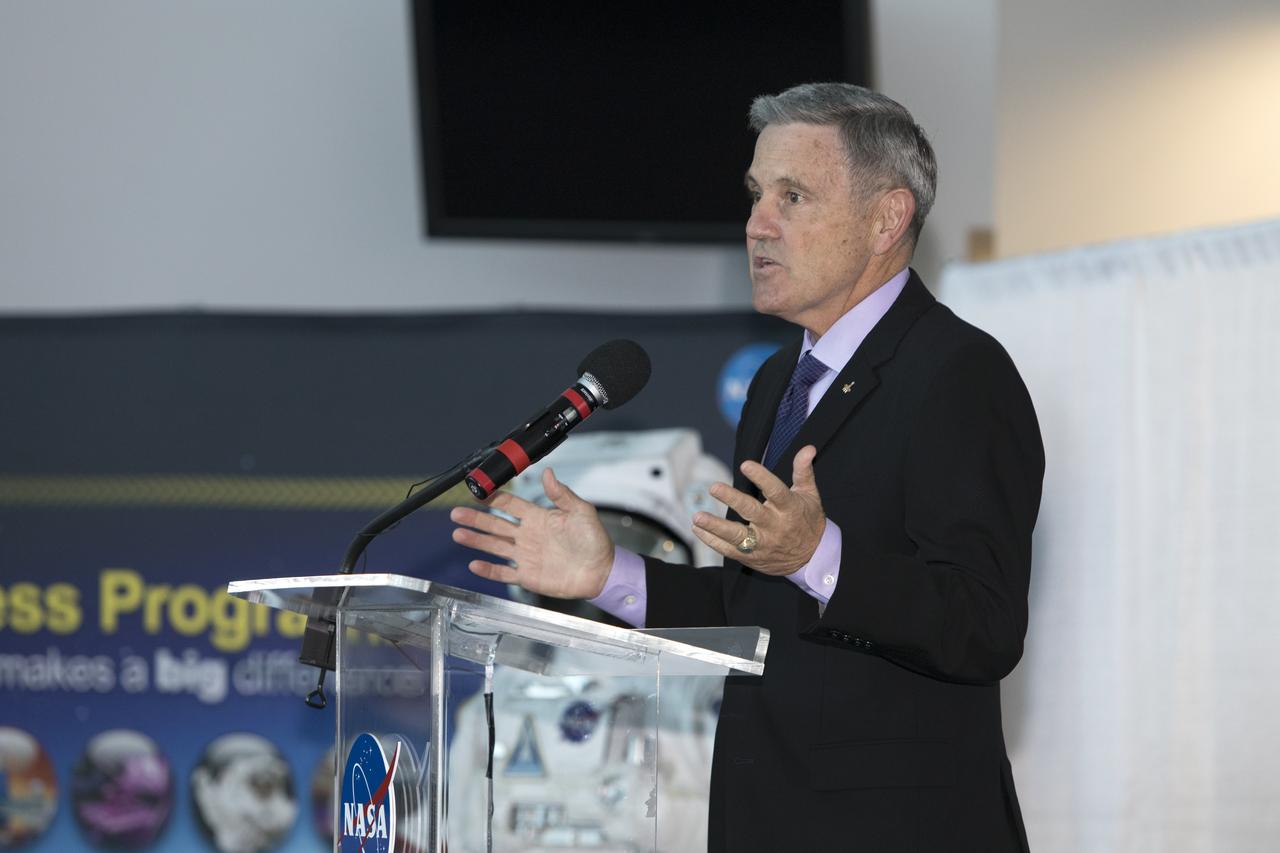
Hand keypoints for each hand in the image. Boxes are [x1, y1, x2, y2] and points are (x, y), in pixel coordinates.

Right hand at [449, 467, 614, 599]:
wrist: (601, 570)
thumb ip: (562, 494)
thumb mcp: (580, 511)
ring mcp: (525, 556)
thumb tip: (548, 472)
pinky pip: (503, 572)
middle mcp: (528, 535)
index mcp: (538, 517)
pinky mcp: (528, 575)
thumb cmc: (594, 540)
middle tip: (456, 513)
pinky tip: (474, 564)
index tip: (479, 492)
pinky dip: (489, 569)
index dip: (494, 499)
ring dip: (476, 540)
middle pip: (495, 525)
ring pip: (494, 546)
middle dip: (476, 518)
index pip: (510, 506)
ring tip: (458, 533)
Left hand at [691, 445, 824, 575]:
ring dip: (715, 526)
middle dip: (732, 499)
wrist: (812, 558)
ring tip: (697, 517)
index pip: (775, 491)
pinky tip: (697, 529)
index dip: (761, 477)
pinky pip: (729, 550)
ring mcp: (762, 543)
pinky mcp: (752, 556)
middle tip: (713, 487)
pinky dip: (711, 541)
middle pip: (752, 512)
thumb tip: (808, 447)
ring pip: (737, 535)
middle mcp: (775, 526)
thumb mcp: (810, 495)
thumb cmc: (808, 520)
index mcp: (789, 508)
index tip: (745, 464)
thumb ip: (803, 470)